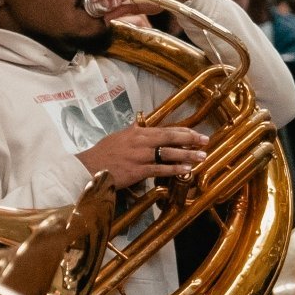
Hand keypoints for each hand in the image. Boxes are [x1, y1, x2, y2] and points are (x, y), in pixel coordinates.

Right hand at [78, 123, 208, 188]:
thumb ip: (132, 132)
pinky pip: (161, 169)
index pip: (165, 129)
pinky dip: (175, 169)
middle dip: (190, 139)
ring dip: (187, 154)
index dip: (183, 131)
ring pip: (169, 153)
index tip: (196, 133)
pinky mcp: (138, 170)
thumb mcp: (118, 137)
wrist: (88, 168)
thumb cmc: (102, 154)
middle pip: (170, 137)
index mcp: (137, 132)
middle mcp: (141, 141)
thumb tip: (140, 124)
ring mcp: (140, 156)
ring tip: (201, 156)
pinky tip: (186, 170)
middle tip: (205, 141)